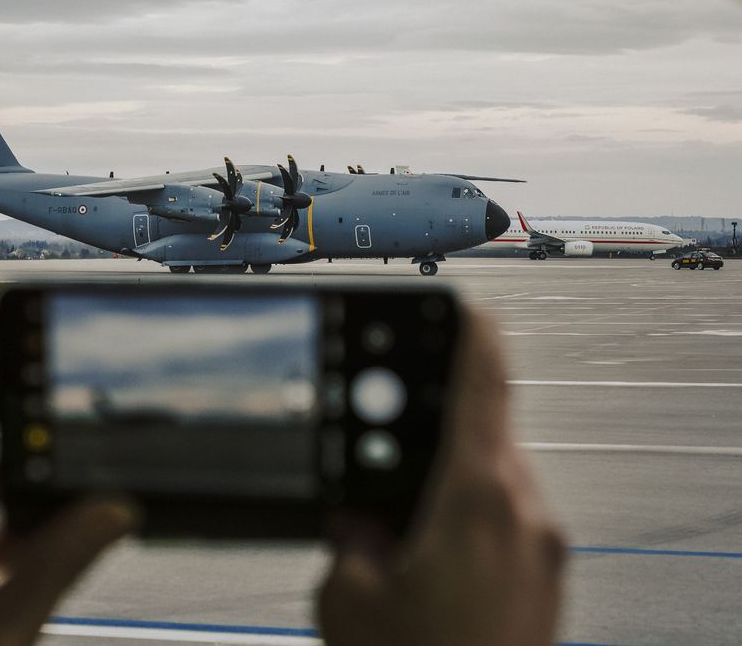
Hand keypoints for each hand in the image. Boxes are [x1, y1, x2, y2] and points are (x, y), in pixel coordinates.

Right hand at [318, 309, 566, 645]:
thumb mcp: (347, 593)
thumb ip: (348, 532)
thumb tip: (354, 517)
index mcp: (477, 496)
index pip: (483, 382)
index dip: (471, 332)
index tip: (465, 302)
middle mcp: (525, 513)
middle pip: (481, 435)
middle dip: (427, 429)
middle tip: (383, 434)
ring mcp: (544, 550)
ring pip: (490, 483)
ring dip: (442, 483)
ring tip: (391, 521)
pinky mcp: (547, 582)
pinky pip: (504, 523)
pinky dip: (463, 519)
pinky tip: (421, 559)